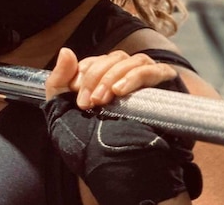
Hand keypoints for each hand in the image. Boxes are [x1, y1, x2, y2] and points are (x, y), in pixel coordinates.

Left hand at [43, 48, 202, 203]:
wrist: (115, 172)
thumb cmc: (90, 149)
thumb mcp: (62, 116)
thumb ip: (58, 82)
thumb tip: (66, 51)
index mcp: (105, 83)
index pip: (97, 61)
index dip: (84, 70)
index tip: (75, 89)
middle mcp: (128, 80)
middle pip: (114, 58)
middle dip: (96, 77)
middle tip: (87, 102)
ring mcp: (148, 84)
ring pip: (133, 61)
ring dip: (113, 77)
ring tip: (103, 100)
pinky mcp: (166, 89)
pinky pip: (154, 71)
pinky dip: (135, 77)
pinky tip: (121, 92)